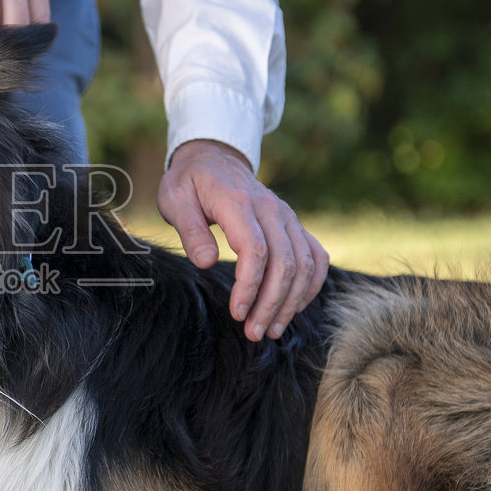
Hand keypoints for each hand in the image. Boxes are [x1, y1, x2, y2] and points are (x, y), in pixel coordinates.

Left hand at [159, 140, 328, 341]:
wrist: (214, 158)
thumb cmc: (190, 182)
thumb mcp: (175, 200)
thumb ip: (190, 230)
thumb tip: (206, 262)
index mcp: (238, 202)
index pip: (256, 250)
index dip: (250, 286)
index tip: (237, 313)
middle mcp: (271, 209)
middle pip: (284, 262)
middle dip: (272, 303)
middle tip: (254, 333)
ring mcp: (287, 216)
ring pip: (304, 264)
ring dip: (292, 301)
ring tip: (271, 329)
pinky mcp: (294, 225)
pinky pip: (316, 256)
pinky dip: (311, 285)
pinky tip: (294, 307)